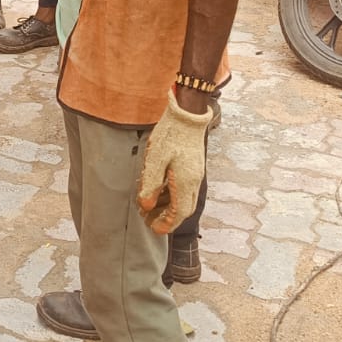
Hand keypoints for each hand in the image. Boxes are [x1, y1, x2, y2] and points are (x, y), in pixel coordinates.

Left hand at [136, 91, 211, 233]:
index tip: (153, 228)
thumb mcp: (155, 159)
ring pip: (184, 198)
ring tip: (148, 206)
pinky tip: (158, 190)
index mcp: (185, 181)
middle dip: (167, 217)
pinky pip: (183, 187)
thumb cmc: (170, 134)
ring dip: (167, 206)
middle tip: (148, 219)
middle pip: (183, 208)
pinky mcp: (192, 165)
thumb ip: (151, 184)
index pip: (179, 212)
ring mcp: (195, 172)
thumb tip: (147, 205)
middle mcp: (193, 180)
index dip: (167, 224)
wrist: (187, 113)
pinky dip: (171, 194)